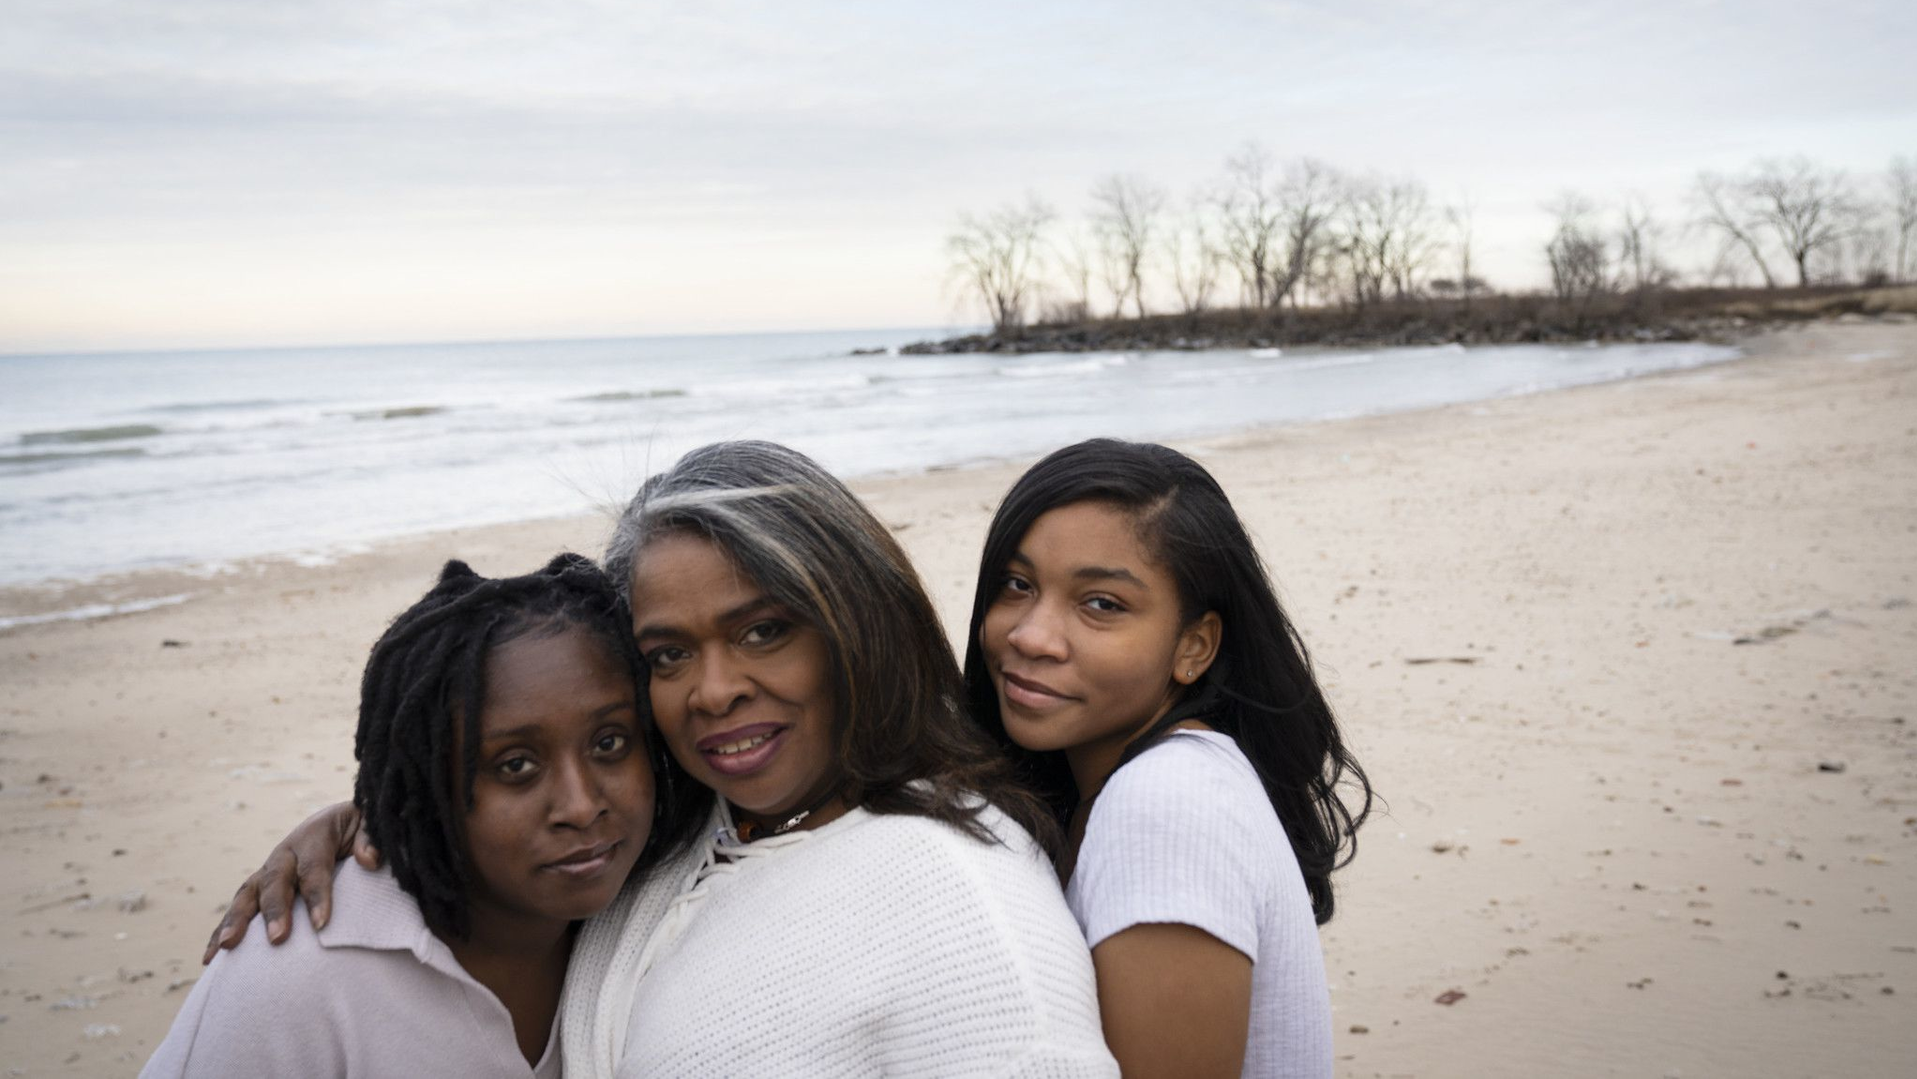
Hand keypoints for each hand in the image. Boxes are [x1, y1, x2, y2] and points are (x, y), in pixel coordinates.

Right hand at [202, 801, 379, 962]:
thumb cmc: (360, 826)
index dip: (317, 894)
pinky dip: (223, 929)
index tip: (321, 924)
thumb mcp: (371, 822)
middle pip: (276, 881)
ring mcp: (269, 869)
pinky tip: (211, 956)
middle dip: (274, 910)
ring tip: (227, 947)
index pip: (314, 867)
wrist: (343, 819)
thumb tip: (369, 860)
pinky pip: (239, 906)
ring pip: (248, 894)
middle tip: (276, 939)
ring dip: (235, 920)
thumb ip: (371, 838)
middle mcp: (286, 852)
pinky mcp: (261, 885)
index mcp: (314, 835)